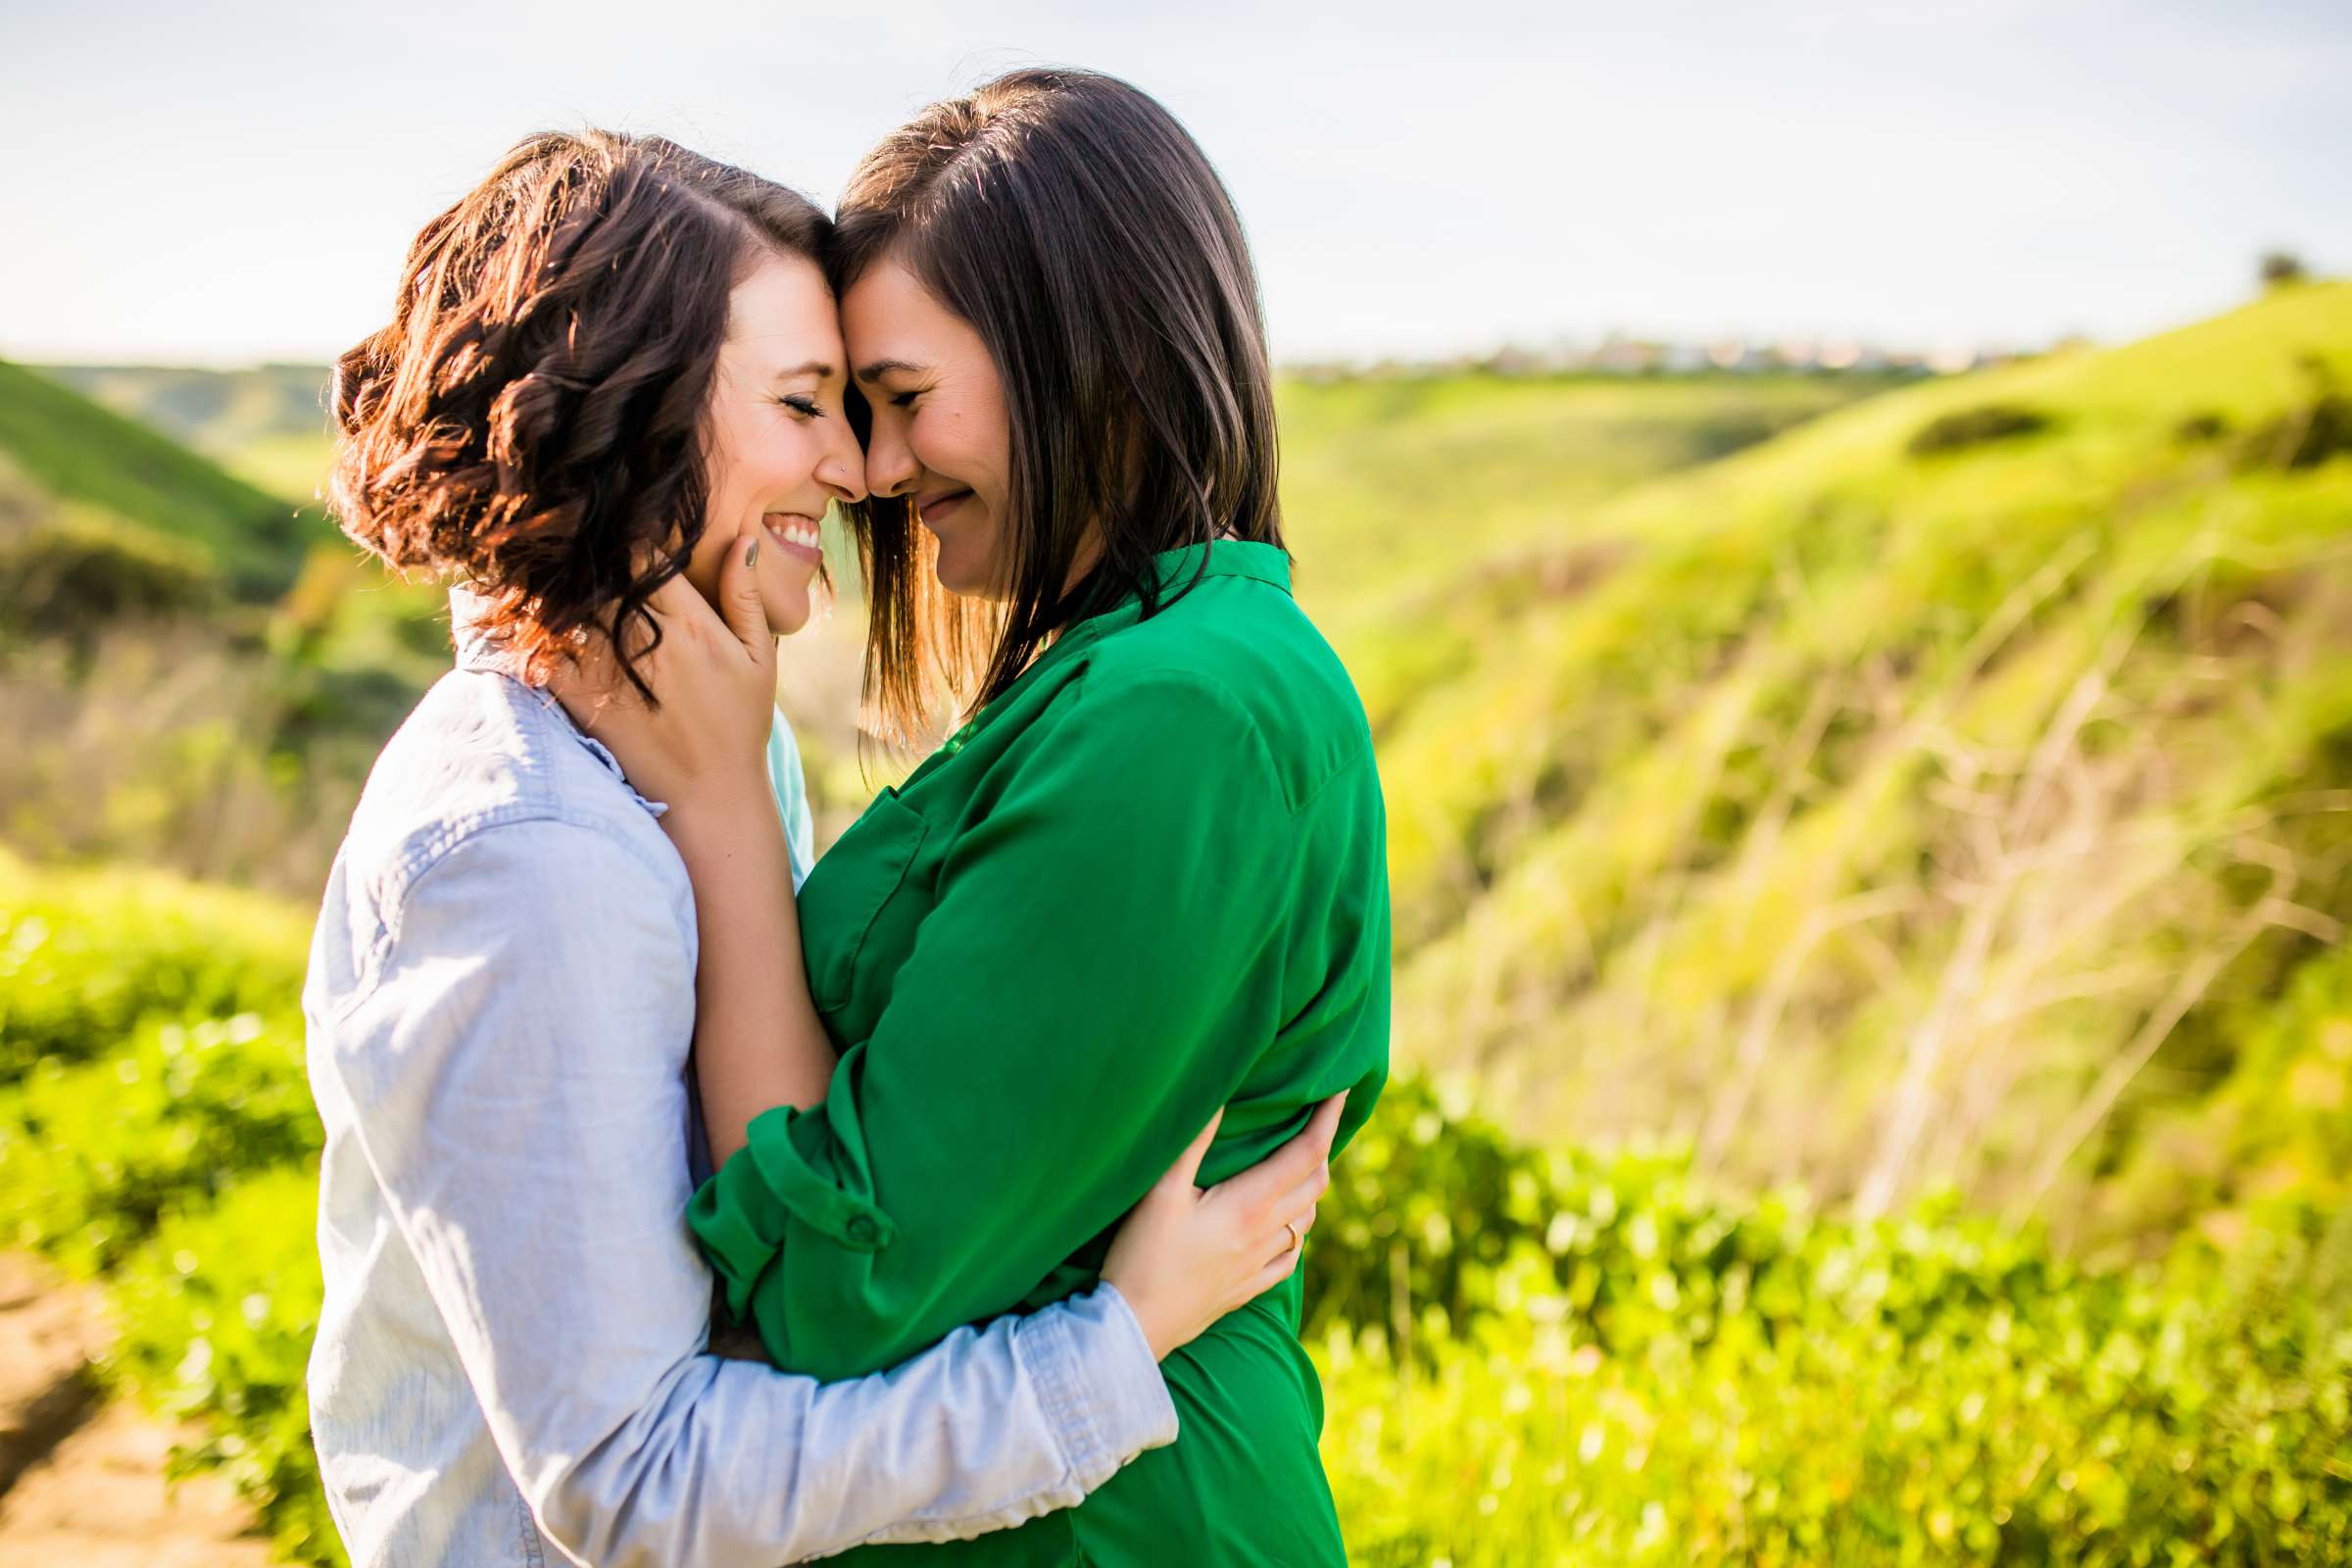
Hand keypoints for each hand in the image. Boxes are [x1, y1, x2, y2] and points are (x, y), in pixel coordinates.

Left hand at [546, 534, 777, 811]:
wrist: (709, 795)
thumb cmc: (740, 723)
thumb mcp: (759, 657)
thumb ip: (746, 597)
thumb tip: (743, 539)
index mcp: (689, 620)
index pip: (644, 552)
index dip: (624, 528)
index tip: (615, 516)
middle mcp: (644, 638)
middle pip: (599, 571)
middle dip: (581, 547)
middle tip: (564, 524)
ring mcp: (608, 668)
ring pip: (566, 603)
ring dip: (551, 579)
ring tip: (533, 556)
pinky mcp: (580, 698)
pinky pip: (542, 651)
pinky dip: (528, 627)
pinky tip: (512, 608)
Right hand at [1102, 1094, 1344, 1360]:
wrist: (1133, 1329)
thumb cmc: (1142, 1256)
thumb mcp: (1161, 1192)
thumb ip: (1193, 1142)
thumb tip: (1221, 1093)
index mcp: (1250, 1205)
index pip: (1306, 1153)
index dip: (1328, 1118)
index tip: (1341, 1086)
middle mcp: (1265, 1235)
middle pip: (1316, 1183)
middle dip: (1323, 1145)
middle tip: (1317, 1117)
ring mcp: (1259, 1266)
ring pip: (1306, 1220)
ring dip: (1310, 1186)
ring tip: (1298, 1162)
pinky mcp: (1246, 1289)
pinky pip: (1291, 1257)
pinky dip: (1296, 1231)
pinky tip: (1284, 1226)